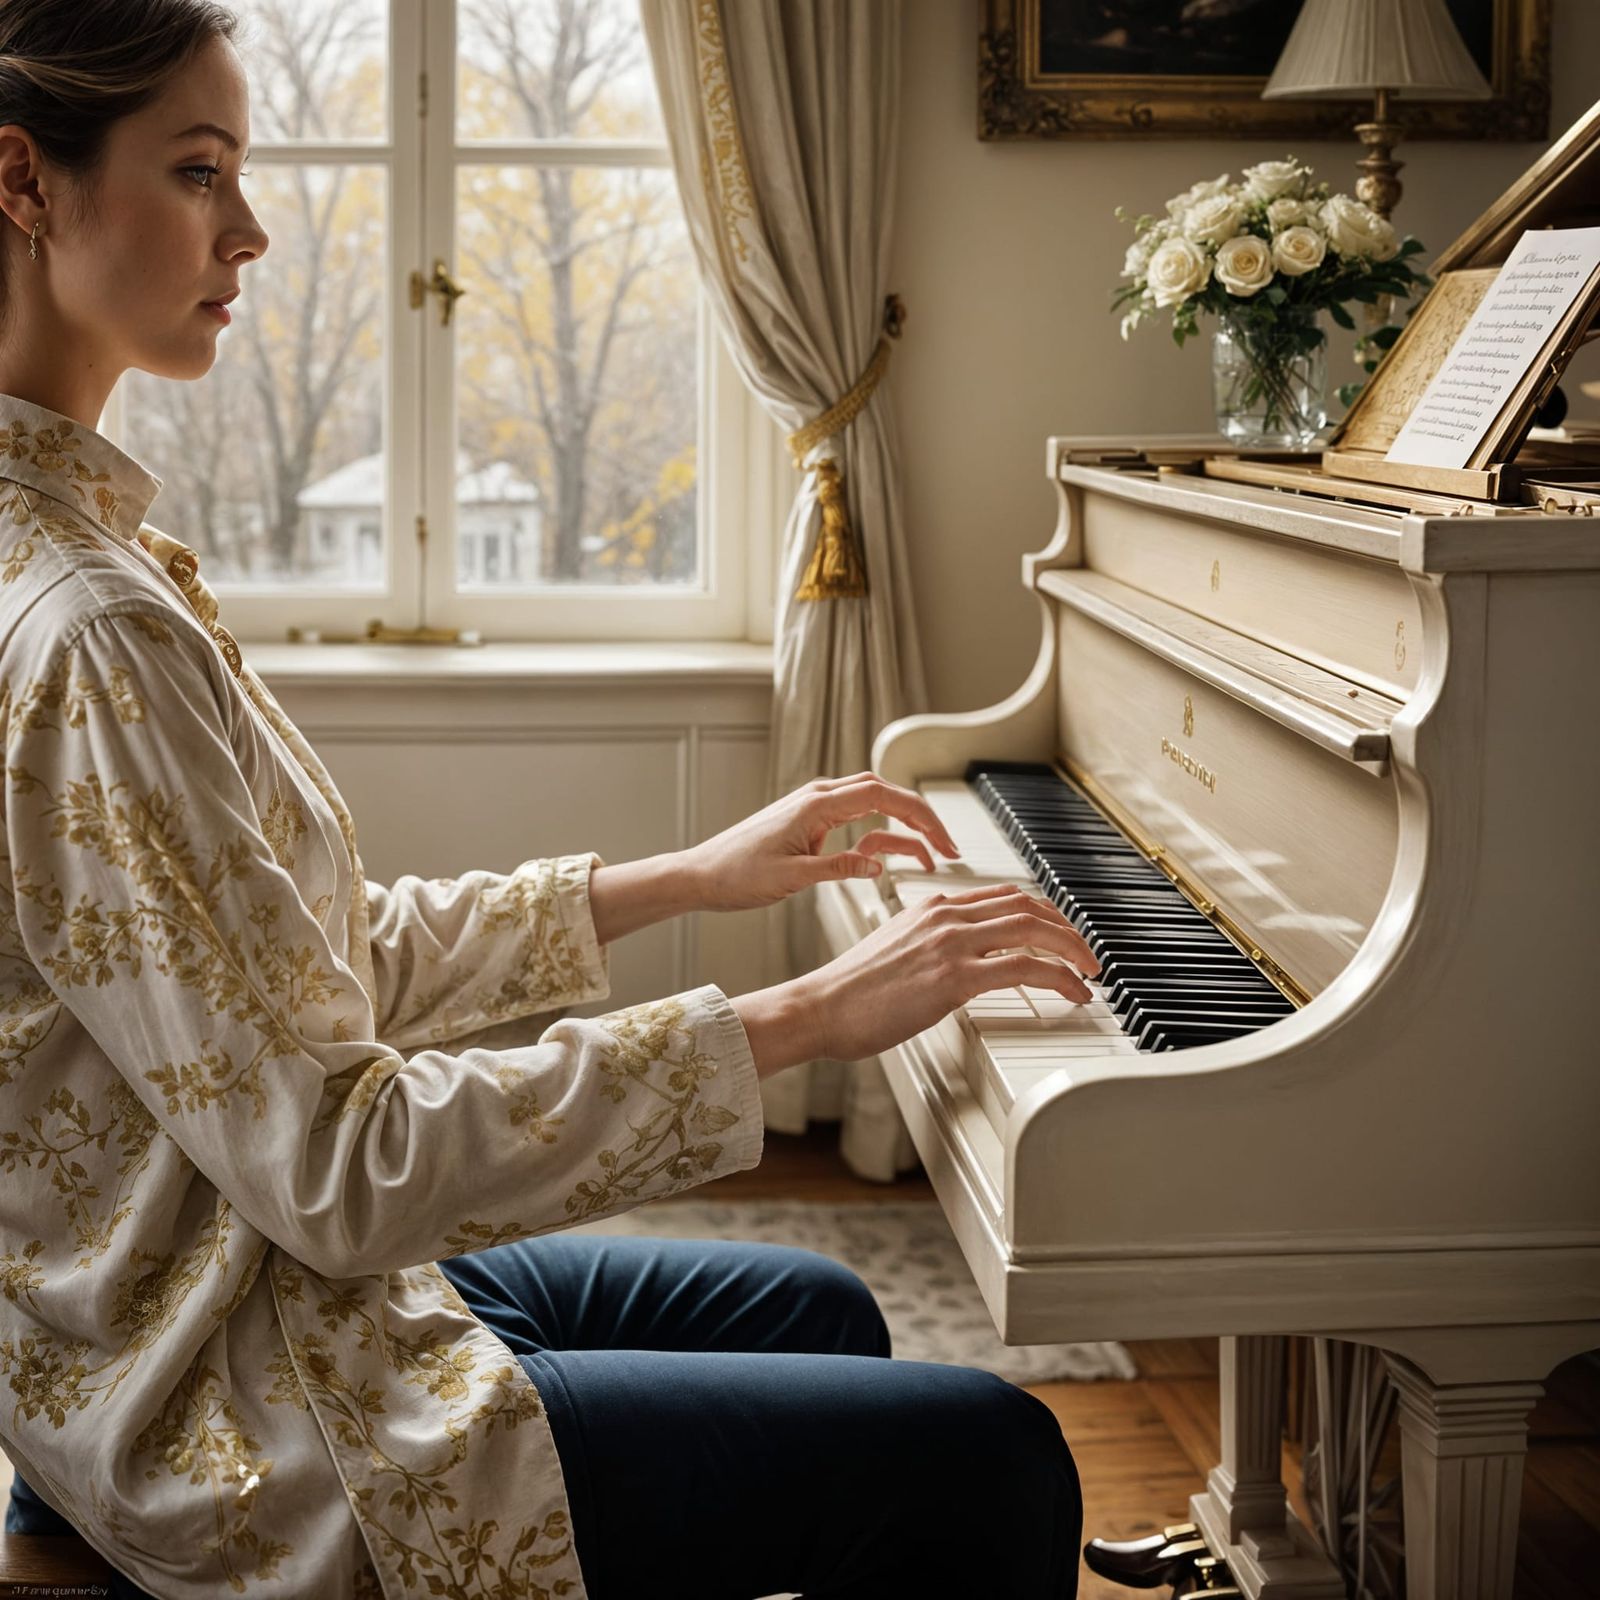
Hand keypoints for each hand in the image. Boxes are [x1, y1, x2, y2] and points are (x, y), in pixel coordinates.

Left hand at [685, 771, 961, 913]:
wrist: (701, 875)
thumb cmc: (736, 874)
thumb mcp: (792, 878)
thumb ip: (839, 869)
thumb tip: (878, 866)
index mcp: (816, 805)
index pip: (883, 796)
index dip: (920, 815)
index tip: (944, 839)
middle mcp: (816, 798)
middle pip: (884, 791)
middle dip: (920, 814)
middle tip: (947, 845)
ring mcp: (812, 806)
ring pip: (871, 799)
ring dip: (902, 819)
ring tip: (928, 848)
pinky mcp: (808, 820)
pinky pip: (853, 814)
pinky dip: (878, 827)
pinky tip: (887, 851)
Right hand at [731, 883, 1099, 1075]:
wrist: (819, 1007)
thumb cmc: (848, 993)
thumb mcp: (894, 954)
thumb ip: (928, 948)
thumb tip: (956, 968)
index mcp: (929, 907)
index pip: (1000, 897)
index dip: (1041, 913)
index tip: (1059, 933)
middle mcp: (943, 916)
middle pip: (1025, 906)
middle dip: (1066, 928)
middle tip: (1086, 952)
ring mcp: (949, 943)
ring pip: (1032, 929)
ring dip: (1071, 949)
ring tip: (1089, 972)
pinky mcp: (953, 976)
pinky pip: (1023, 967)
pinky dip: (1058, 976)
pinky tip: (1071, 991)